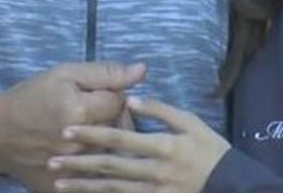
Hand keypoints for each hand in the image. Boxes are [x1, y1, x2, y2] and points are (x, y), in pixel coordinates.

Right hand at [0, 62, 146, 190]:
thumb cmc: (30, 97)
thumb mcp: (64, 74)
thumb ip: (104, 73)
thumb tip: (141, 71)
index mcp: (82, 112)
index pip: (121, 102)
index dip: (114, 95)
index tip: (99, 95)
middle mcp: (81, 144)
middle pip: (120, 131)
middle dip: (113, 119)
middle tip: (93, 113)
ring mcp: (74, 169)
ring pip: (110, 153)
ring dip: (105, 142)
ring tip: (88, 132)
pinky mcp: (64, 187)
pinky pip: (94, 178)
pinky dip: (93, 165)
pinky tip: (83, 153)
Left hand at [48, 96, 230, 192]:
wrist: (231, 186)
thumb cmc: (211, 150)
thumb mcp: (191, 122)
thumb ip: (160, 110)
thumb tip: (130, 99)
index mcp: (164, 146)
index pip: (120, 139)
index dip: (92, 135)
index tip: (67, 131)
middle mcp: (155, 172)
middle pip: (110, 167)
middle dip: (78, 163)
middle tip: (51, 160)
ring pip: (112, 190)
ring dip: (83, 187)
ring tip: (59, 183)